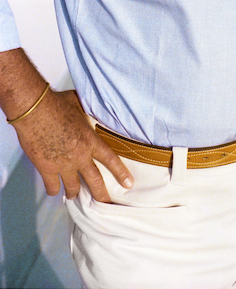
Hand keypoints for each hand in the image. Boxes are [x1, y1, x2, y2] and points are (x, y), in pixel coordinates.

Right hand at [12, 89, 132, 201]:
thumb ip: (87, 114)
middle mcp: (79, 156)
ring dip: (75, 193)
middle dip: (102, 195)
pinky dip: (54, 190)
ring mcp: (63, 164)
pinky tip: (55, 191)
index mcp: (90, 140)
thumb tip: (92, 108)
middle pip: (95, 181)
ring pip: (73, 187)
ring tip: (76, 196)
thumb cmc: (58, 103)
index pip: (110, 159)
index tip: (128, 184)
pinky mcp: (46, 168)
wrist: (35, 110)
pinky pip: (52, 187)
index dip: (120, 173)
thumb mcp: (80, 105)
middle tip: (107, 204)